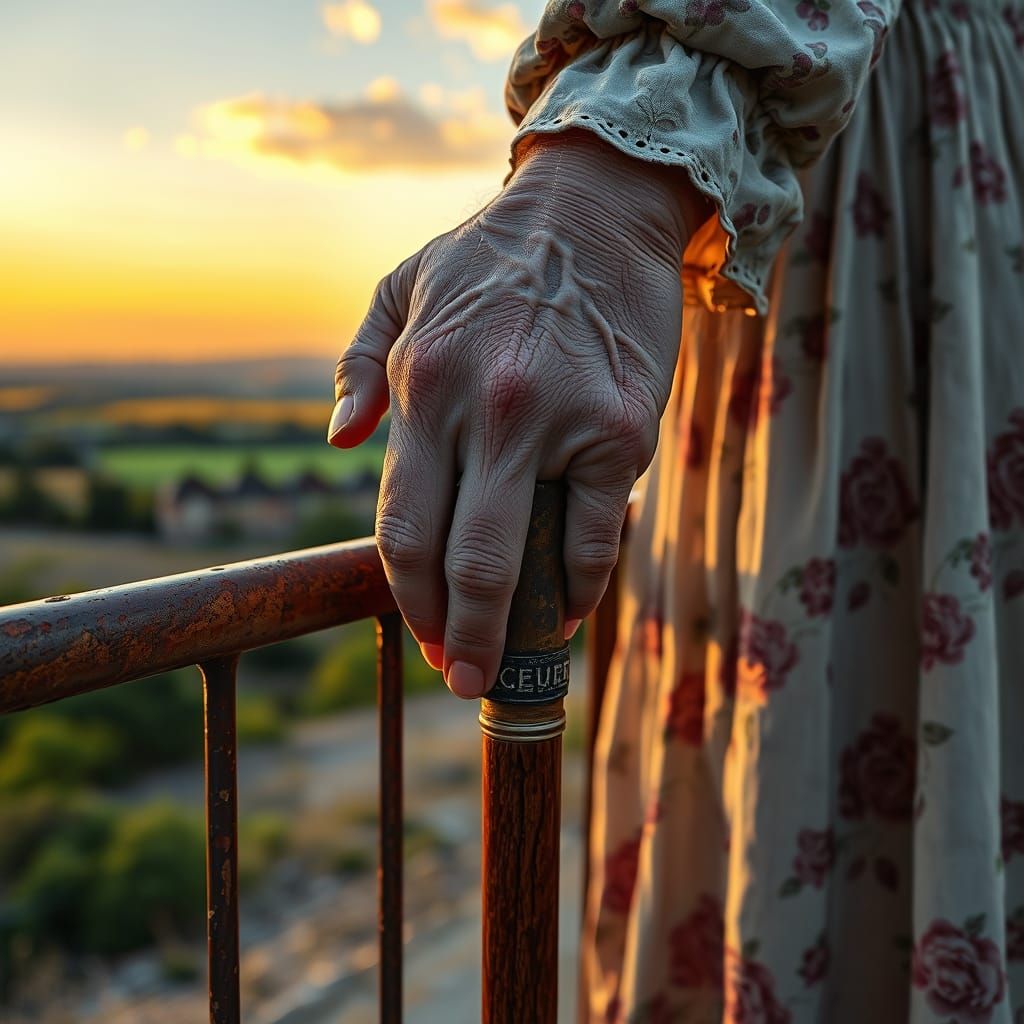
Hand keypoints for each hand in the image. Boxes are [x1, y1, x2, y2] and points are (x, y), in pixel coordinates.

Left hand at [329, 129, 704, 697]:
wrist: (599, 209)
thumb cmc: (493, 258)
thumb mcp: (400, 289)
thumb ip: (360, 367)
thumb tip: (337, 443)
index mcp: (423, 386)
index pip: (401, 527)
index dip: (409, 599)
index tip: (425, 638)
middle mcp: (483, 411)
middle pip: (460, 562)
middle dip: (459, 639)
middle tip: (463, 681)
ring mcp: (556, 422)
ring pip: (527, 559)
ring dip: (522, 628)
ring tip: (518, 658)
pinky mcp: (622, 427)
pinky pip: (596, 533)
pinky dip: (585, 585)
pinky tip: (573, 606)